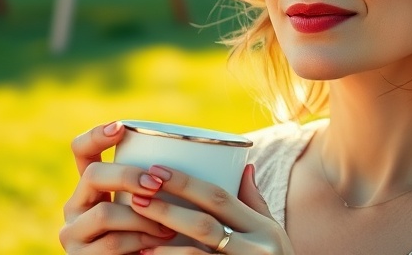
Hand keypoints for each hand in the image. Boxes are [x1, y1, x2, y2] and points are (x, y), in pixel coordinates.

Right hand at [60, 122, 177, 253]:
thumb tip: (197, 152)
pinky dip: (141, 241)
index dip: (96, 135)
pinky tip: (158, 243)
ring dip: (144, 218)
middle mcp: (75, 206)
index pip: (81, 151)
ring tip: (168, 226)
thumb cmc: (153, 237)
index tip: (121, 127)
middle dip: (128, 176)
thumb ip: (154, 184)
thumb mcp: (151, 206)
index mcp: (90, 187)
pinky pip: (113, 243)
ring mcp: (73, 233)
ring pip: (106, 213)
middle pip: (93, 175)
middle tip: (157, 184)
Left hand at [131, 164, 295, 254]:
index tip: (156, 170)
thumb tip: (243, 166)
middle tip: (136, 198)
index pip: (219, 198)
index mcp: (263, 228)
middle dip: (167, 210)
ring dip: (163, 248)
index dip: (185, 183)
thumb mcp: (274, 235)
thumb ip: (255, 203)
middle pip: (204, 225)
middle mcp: (256, 249)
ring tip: (137, 239)